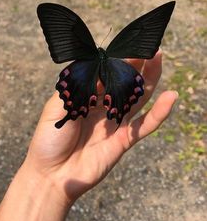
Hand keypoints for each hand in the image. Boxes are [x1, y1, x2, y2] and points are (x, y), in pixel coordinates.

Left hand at [26, 50, 177, 204]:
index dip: (117, 60)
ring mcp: (115, 123)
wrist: (51, 174)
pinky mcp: (124, 141)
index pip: (106, 74)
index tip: (128, 45)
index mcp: (87, 98)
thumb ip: (77, 87)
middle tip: (149, 47)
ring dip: (150, 79)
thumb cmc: (49, 139)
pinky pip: (144, 125)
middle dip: (136, 64)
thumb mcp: (56, 107)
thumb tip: (98, 66)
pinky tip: (171, 98)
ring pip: (138, 99)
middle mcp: (103, 107)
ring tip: (159, 59)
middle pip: (124, 83)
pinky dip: (159, 113)